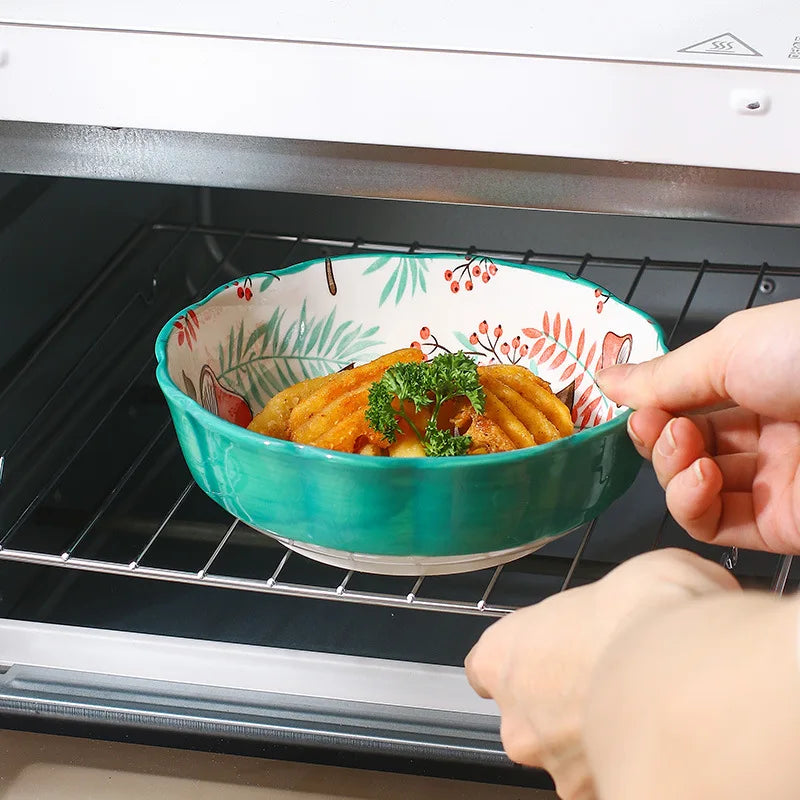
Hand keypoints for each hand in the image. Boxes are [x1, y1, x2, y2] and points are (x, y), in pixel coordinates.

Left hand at [464, 549, 738, 798]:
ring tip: (645, 708)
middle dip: (566, 704)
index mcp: (503, 657)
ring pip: (570, 754)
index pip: (486, 669)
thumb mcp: (639, 572)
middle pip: (530, 717)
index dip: (522, 661)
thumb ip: (629, 592)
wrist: (682, 677)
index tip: (548, 654)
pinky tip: (660, 736)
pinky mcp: (602, 793)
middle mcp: (518, 719)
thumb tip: (677, 587)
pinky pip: (609, 777)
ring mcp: (557, 766)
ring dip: (598, 736)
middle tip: (614, 678)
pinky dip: (630, 761)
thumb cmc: (642, 616)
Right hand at [598, 300, 799, 552]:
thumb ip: (663, 375)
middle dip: (658, 437)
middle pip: (685, 447)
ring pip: (693, 489)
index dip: (654, 407)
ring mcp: (777, 480)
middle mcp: (770, 431)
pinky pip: (716, 525)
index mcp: (760, 381)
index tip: (636, 403)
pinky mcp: (785, 525)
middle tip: (659, 425)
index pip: (687, 404)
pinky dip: (689, 504)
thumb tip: (607, 378)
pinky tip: (694, 478)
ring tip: (682, 448)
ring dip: (671, 470)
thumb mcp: (729, 348)